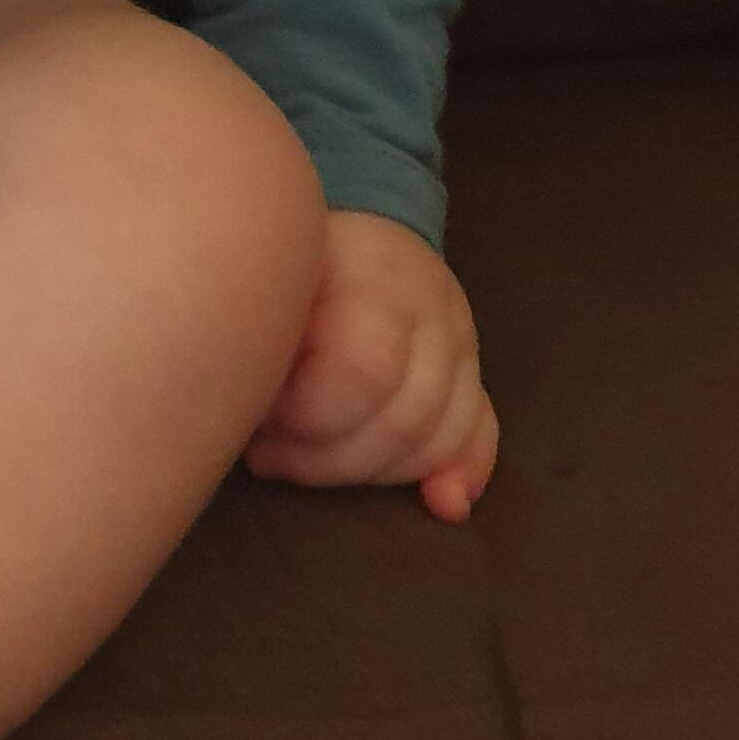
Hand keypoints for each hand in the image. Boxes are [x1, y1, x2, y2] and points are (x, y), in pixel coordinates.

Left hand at [244, 210, 498, 521]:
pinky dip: (465, 469)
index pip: (364, 373)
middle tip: (270, 456)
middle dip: (330, 460)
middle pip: (405, 417)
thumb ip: (258, 358)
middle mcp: (428, 304)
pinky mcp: (473, 366)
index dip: (308, 424)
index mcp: (369, 274)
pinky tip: (442, 501)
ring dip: (373, 472)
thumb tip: (263, 451)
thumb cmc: (282, 273)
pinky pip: (480, 428)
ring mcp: (459, 335)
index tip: (258, 430)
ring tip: (311, 460)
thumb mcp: (262, 294)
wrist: (345, 238)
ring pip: (442, 432)